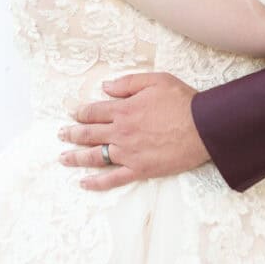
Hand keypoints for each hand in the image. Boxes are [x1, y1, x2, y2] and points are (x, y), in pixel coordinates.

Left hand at [58, 72, 209, 190]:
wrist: (203, 128)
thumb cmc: (182, 101)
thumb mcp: (156, 80)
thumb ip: (128, 83)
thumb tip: (105, 87)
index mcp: (123, 110)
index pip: (94, 111)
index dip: (81, 112)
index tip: (73, 114)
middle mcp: (121, 132)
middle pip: (89, 133)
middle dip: (72, 134)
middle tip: (61, 135)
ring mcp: (128, 153)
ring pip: (94, 157)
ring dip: (76, 157)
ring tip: (63, 158)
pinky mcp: (139, 170)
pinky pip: (113, 179)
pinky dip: (96, 183)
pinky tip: (83, 183)